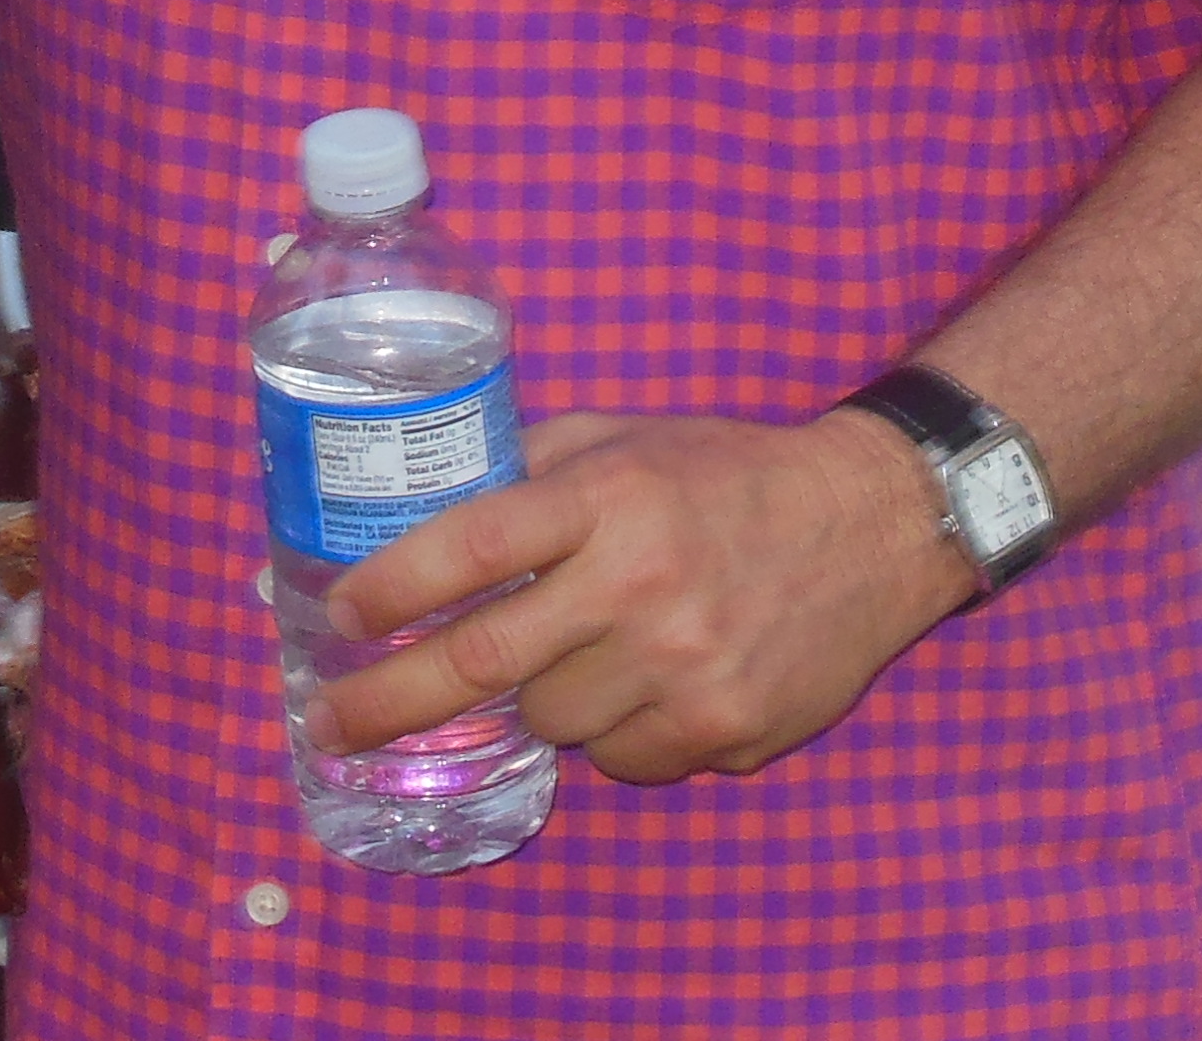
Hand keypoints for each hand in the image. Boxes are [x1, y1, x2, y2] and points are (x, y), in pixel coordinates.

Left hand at [310, 408, 978, 785]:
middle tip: (328, 726)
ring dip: (543, 699)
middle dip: (389, 703)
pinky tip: (651, 683)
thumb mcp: (625, 440)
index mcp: (608, 497)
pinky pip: (623, 762)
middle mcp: (641, 582)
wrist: (872, 524)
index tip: (338, 618)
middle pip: (485, 663)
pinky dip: (615, 735)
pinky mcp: (727, 730)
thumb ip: (529, 468)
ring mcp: (687, 666)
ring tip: (587, 650)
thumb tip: (415, 507)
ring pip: (553, 723)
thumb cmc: (727, 475)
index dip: (393, 587)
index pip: (473, 544)